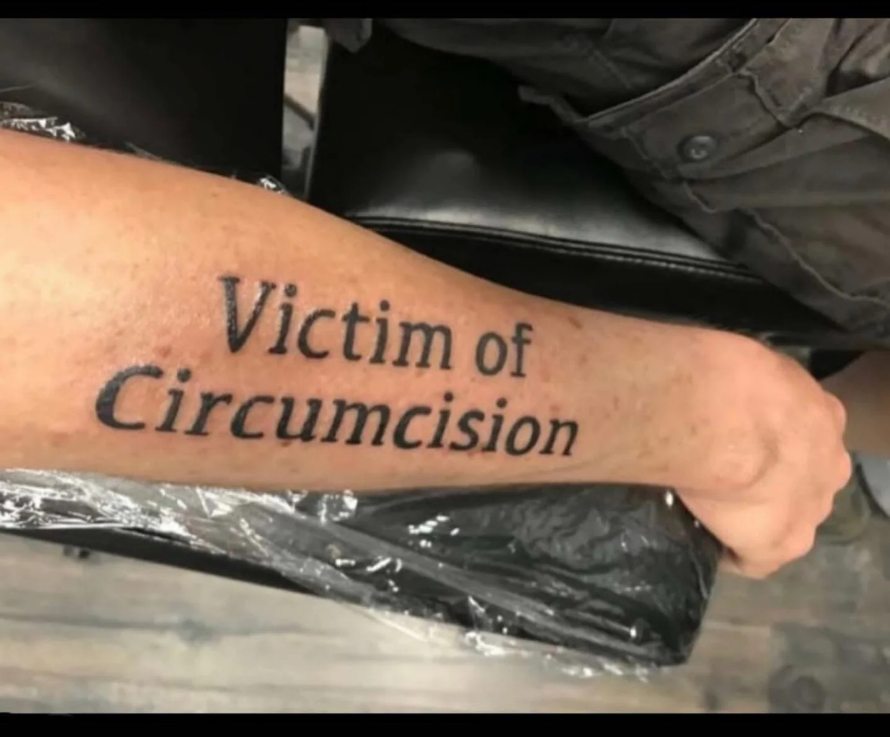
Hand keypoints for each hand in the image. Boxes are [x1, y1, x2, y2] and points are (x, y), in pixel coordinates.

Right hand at [676, 333, 850, 578]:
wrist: (726, 420)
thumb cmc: (733, 379)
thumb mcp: (749, 364)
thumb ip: (752, 381)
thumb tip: (724, 382)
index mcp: (823, 415)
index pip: (807, 434)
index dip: (778, 441)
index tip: (746, 441)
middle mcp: (829, 466)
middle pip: (806, 482)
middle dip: (776, 482)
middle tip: (731, 474)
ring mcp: (809, 510)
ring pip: (787, 521)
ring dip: (759, 518)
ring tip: (717, 509)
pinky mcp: (777, 545)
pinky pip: (755, 560)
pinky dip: (733, 554)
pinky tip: (709, 544)